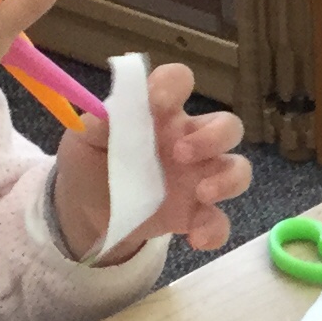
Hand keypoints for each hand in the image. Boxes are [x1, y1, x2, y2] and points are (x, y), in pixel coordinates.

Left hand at [53, 62, 252, 260]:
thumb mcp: (83, 140)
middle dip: (213, 137)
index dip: (174, 85)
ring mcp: (197, 178)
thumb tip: (111, 112)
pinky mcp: (195, 214)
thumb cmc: (90, 163)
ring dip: (228, 180)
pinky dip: (214, 230)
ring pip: (238, 169)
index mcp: (160, 114)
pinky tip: (195, 238)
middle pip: (227, 126)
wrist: (85, 212)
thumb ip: (97, 123)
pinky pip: (220, 221)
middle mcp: (188, 141)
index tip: (158, 102)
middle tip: (181, 154)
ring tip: (202, 194)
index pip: (179, 82)